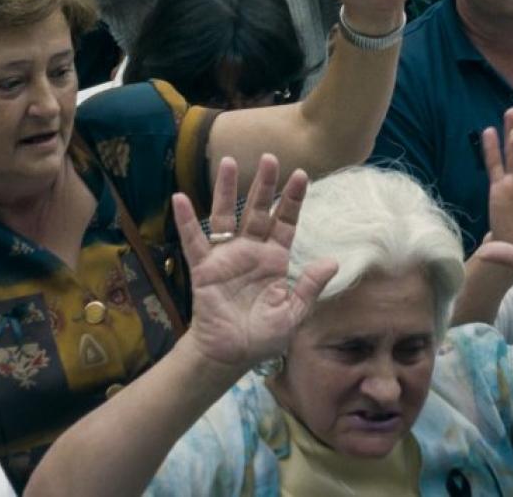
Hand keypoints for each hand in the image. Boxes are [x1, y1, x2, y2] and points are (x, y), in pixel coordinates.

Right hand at [174, 155, 334, 371]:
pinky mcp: (204, 268)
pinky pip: (195, 241)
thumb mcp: (293, 314)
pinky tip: (180, 198)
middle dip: (264, 185)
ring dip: (227, 191)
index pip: (286, 222)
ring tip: (229, 162)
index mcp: (276, 260)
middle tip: (270, 157)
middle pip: (258, 211)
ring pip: (227, 216)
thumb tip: (332, 262)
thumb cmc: (263, 337)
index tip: (301, 174)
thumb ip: (309, 287)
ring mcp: (227, 257)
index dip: (293, 199)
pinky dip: (187, 221)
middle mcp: (251, 251)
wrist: (230, 355)